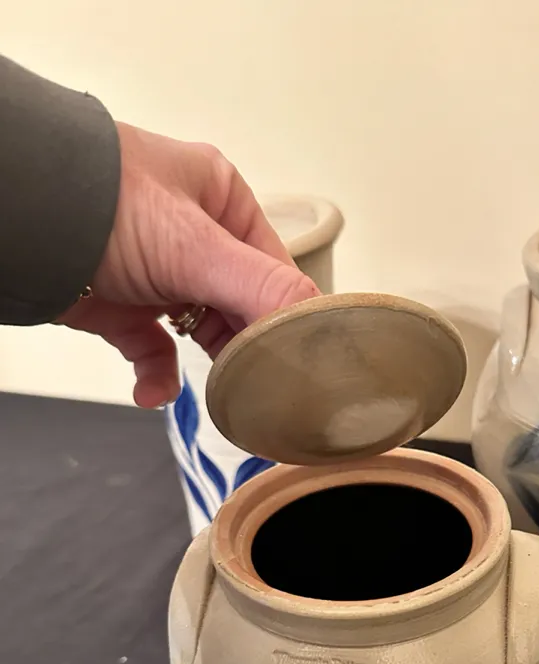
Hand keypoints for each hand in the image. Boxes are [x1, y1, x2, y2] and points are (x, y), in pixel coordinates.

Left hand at [59, 123, 318, 407]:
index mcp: (223, 203)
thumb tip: (318, 322)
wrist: (16, 218)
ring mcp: (156, 273)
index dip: (288, 317)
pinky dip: (157, 377)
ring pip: (202, 334)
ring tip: (222, 395)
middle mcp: (194, 236)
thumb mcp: (197, 246)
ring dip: (209, 369)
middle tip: (263, 386)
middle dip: (248, 348)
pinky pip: (153, 352)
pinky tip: (153, 392)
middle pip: (243, 307)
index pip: (275, 270)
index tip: (299, 360)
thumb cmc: (104, 203)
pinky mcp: (120, 307)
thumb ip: (262, 288)